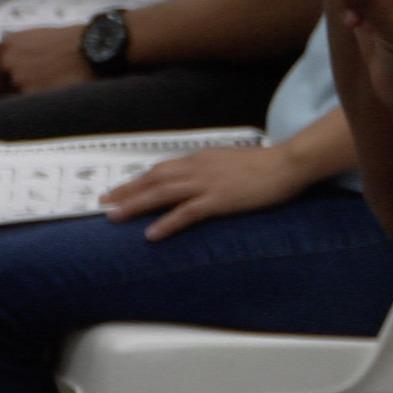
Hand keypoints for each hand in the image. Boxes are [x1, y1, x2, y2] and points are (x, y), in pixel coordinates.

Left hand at [0, 25, 93, 102]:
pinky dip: (42, 104)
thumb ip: (17, 53)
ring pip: (17, 99)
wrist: (96, 45)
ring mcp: (19, 77)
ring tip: (54, 88)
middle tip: (20, 103)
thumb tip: (8, 76)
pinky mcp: (34, 92)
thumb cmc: (75, 41)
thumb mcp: (37, 37)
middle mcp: (7, 60)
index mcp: (6, 45)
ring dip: (31, 98)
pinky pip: (32, 105)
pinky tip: (60, 92)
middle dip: (6, 99)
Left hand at [102, 145, 307, 240]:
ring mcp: (208, 183)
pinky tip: (152, 234)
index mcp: (204, 158)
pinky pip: (186, 213)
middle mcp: (199, 168)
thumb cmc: (268, 165)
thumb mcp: (235, 161)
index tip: (123, 188)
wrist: (287, 164)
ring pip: (162, 193)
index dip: (140, 179)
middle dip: (127, 190)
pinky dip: (167, 223)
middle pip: (154, 178)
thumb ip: (216, 168)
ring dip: (136, 205)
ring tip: (115, 216)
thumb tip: (204, 178)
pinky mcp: (219, 200)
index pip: (164, 168)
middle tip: (105, 201)